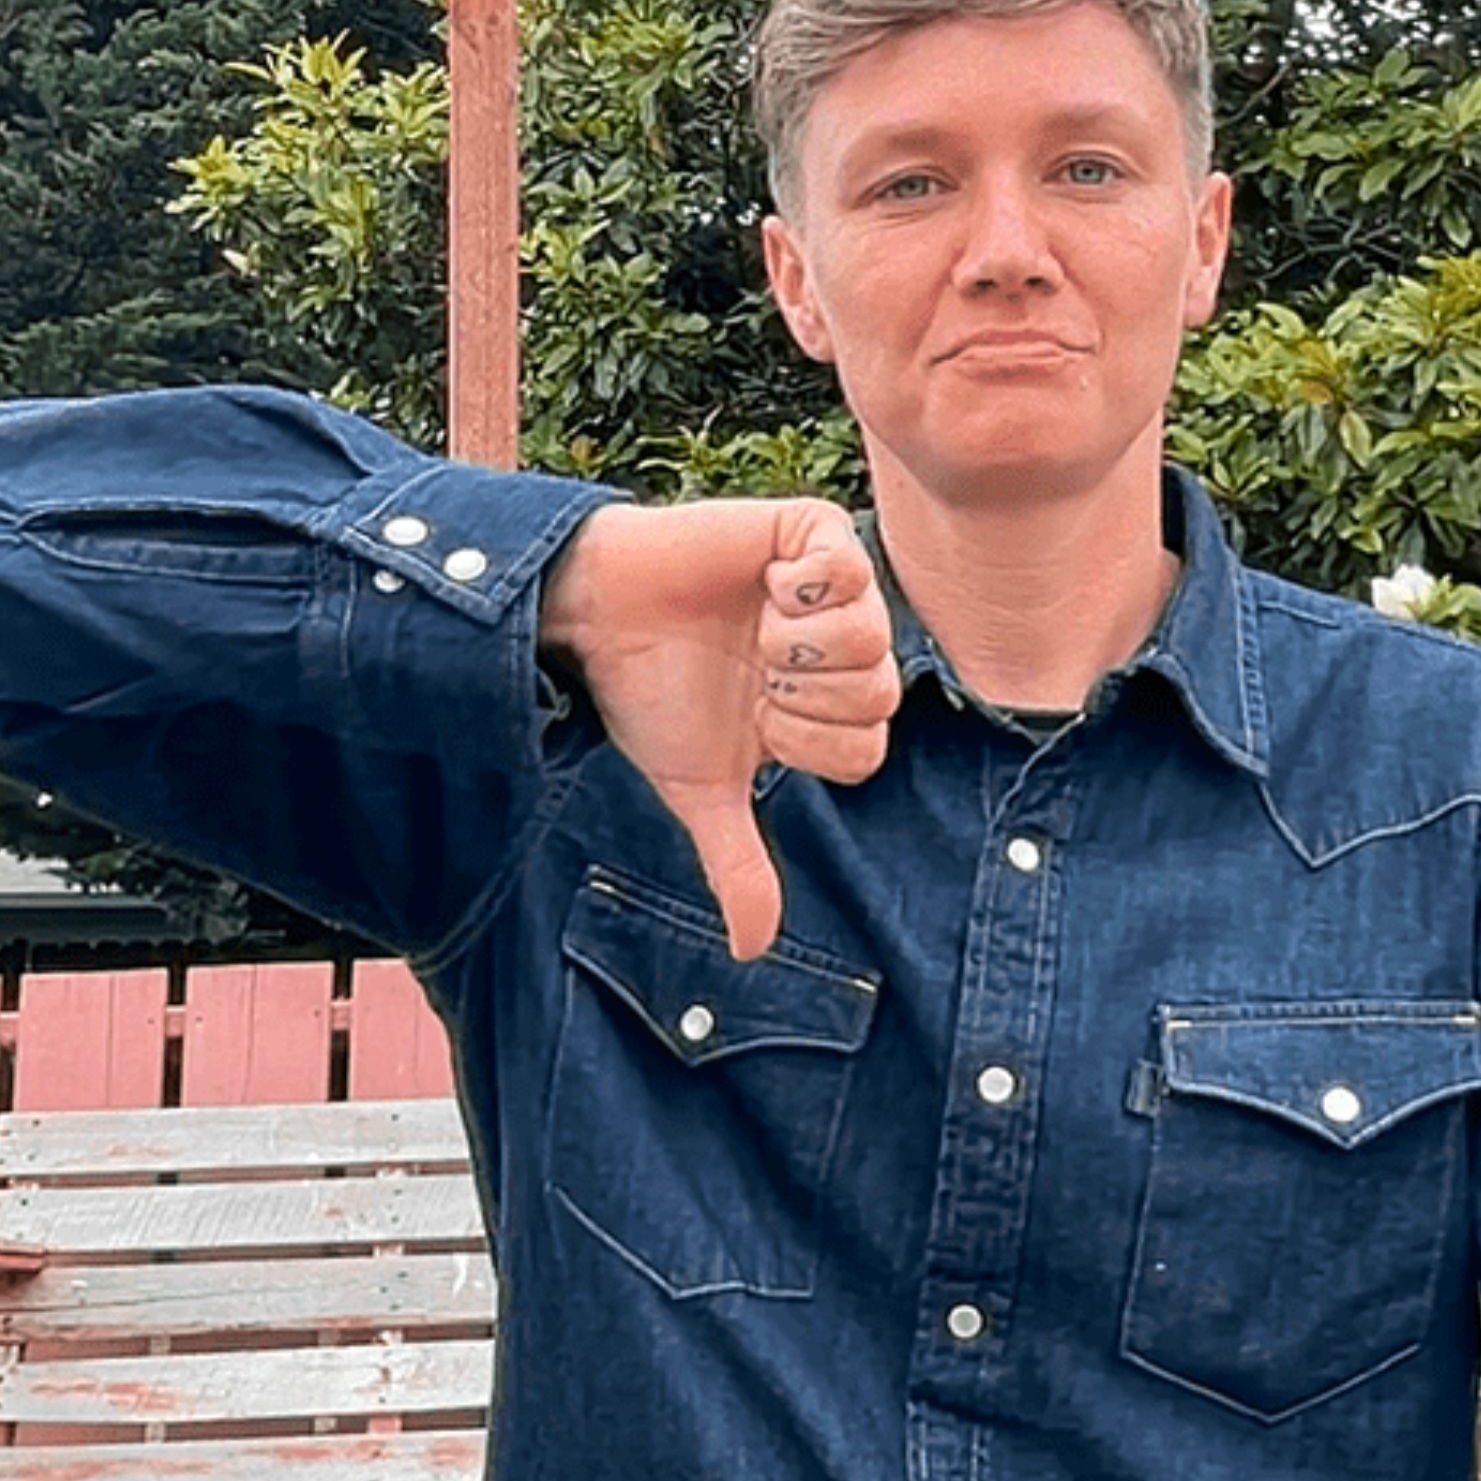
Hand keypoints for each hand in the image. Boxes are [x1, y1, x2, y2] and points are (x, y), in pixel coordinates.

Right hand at [539, 496, 899, 960]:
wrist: (599, 616)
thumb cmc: (649, 695)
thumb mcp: (698, 788)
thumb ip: (736, 863)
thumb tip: (752, 950)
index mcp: (826, 708)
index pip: (868, 748)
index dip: (807, 743)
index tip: (756, 720)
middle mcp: (840, 648)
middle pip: (881, 693)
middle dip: (804, 696)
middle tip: (754, 672)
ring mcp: (832, 586)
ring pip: (873, 632)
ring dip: (799, 641)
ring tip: (756, 627)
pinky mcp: (811, 530)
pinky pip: (851, 563)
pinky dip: (802, 583)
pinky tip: (766, 581)